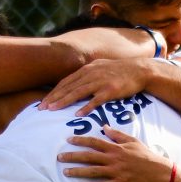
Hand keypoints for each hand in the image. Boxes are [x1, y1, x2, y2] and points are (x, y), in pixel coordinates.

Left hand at [40, 59, 154, 115]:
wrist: (139, 70)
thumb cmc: (119, 70)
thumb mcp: (99, 67)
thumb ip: (86, 73)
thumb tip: (74, 81)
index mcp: (87, 69)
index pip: (65, 82)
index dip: (53, 92)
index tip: (43, 102)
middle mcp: (91, 74)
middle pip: (68, 87)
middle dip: (53, 98)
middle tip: (41, 108)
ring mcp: (100, 82)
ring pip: (78, 92)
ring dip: (64, 101)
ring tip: (53, 110)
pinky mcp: (110, 90)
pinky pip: (96, 99)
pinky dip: (86, 107)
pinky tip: (78, 114)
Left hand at [58, 128, 172, 181]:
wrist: (161, 173)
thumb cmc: (147, 156)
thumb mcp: (133, 141)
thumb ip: (118, 135)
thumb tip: (104, 127)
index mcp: (116, 148)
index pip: (95, 142)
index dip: (80, 140)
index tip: (68, 140)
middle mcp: (114, 159)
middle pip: (89, 157)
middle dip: (73, 156)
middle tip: (59, 157)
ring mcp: (117, 172)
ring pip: (93, 172)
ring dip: (78, 172)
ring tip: (66, 172)